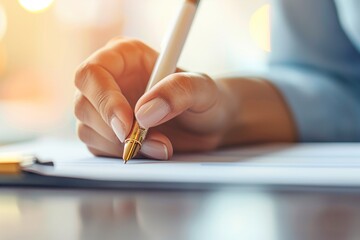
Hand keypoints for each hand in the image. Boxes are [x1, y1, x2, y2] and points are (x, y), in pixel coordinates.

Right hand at [74, 38, 231, 159]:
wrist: (208, 124)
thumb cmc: (205, 98)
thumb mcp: (202, 89)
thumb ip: (178, 92)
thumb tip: (144, 113)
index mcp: (125, 56)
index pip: (93, 72)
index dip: (104, 98)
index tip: (127, 123)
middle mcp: (110, 80)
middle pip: (84, 103)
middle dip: (113, 129)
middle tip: (145, 140)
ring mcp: (106, 107)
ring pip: (87, 128)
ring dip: (121, 145)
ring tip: (160, 145)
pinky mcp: (107, 131)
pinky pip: (99, 147)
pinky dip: (122, 154)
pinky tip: (149, 149)